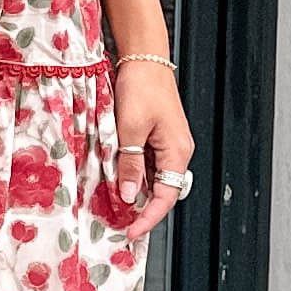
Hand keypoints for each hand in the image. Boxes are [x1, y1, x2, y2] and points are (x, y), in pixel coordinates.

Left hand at [108, 53, 193, 228]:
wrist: (144, 57)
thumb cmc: (142, 86)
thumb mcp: (129, 129)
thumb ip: (130, 164)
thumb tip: (129, 195)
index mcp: (177, 151)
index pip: (166, 197)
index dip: (148, 218)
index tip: (131, 233)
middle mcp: (177, 150)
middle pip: (162, 190)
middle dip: (142, 208)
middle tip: (119, 221)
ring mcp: (168, 143)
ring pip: (153, 177)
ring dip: (135, 188)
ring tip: (113, 199)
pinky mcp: (158, 135)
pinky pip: (147, 162)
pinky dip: (133, 171)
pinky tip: (116, 173)